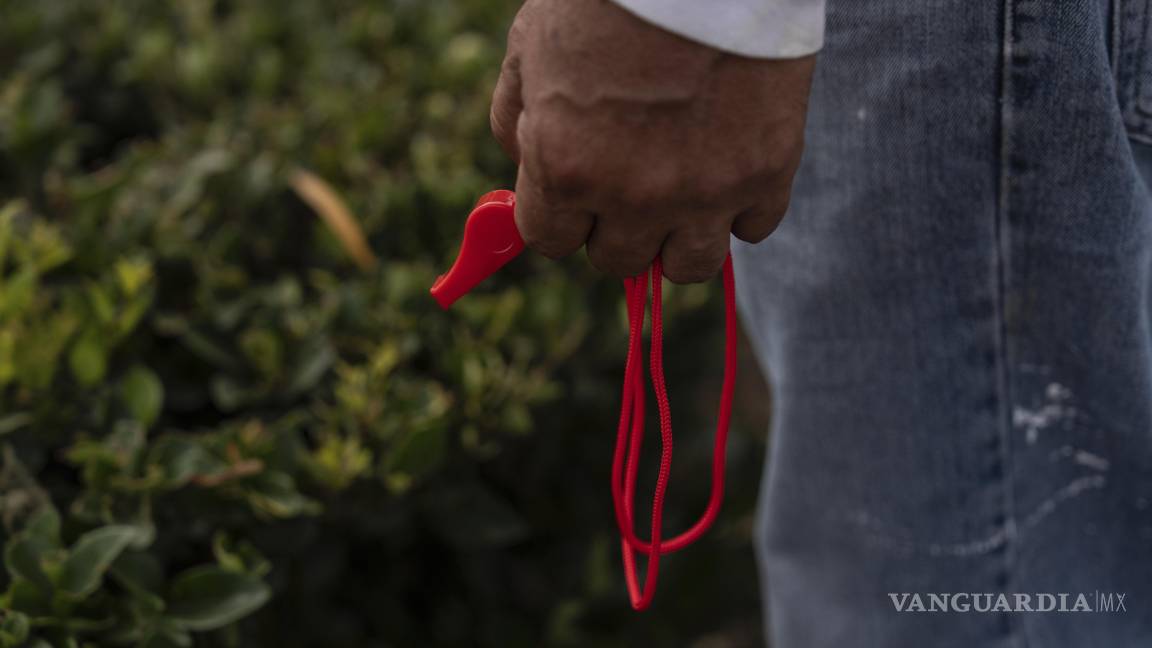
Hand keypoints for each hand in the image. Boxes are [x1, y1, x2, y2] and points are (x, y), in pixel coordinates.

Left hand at [490, 0, 815, 282]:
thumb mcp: (530, 45)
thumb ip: (515, 117)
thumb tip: (524, 164)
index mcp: (564, 167)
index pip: (549, 240)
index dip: (560, 215)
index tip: (574, 193)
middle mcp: (632, 195)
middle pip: (616, 260)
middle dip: (616, 224)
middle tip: (630, 178)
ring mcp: (704, 192)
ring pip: (687, 267)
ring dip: (678, 238)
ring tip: (682, 191)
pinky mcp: (766, 173)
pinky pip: (753, 230)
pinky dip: (741, 207)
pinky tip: (729, 165)